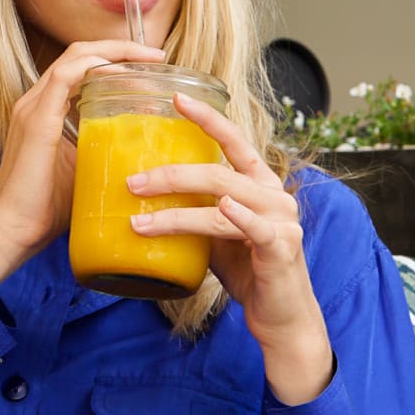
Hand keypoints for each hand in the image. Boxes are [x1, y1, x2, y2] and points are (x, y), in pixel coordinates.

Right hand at [0, 40, 164, 293]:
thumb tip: (142, 146)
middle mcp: (35, 101)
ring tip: (148, 59)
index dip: (115, 58)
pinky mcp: (35, 121)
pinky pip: (64, 78)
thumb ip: (103, 149)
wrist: (10, 232)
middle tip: (157, 56)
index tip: (151, 64)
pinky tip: (119, 73)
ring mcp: (32, 108)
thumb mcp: (84, 169)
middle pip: (79, 53)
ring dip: (113, 53)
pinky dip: (93, 68)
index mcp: (45, 110)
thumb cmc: (45, 209)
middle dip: (121, 48)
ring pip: (74, 58)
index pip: (81, 66)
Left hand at [127, 92, 332, 403]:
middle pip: (217, 172)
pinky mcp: (282, 247)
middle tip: (132, 182)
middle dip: (171, 174)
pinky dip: (234, 216)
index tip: (176, 97)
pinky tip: (220, 210)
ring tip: (139, 219)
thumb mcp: (217, 233)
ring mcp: (280, 219)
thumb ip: (196, 209)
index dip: (207, 117)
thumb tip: (142, 199)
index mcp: (258, 183)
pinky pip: (253, 227)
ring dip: (176, 210)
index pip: (234, 140)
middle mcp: (272, 194)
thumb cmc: (248, 270)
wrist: (280, 317)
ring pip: (224, 199)